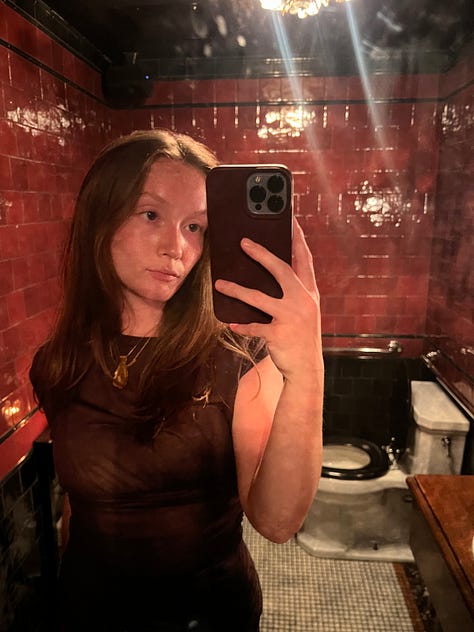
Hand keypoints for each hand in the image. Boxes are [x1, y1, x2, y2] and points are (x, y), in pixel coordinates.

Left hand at [214, 219, 322, 381]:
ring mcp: (292, 318)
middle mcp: (303, 302)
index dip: (297, 239)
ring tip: (219, 284)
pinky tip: (230, 323)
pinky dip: (242, 325)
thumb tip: (265, 271)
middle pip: (281, 271)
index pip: (304, 259)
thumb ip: (291, 292)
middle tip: (243, 242)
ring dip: (237, 290)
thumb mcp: (303, 310)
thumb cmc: (300, 336)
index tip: (291, 220)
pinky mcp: (279, 335)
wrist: (307, 369)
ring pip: (259, 298)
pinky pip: (255, 326)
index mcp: (309, 293)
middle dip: (262, 254)